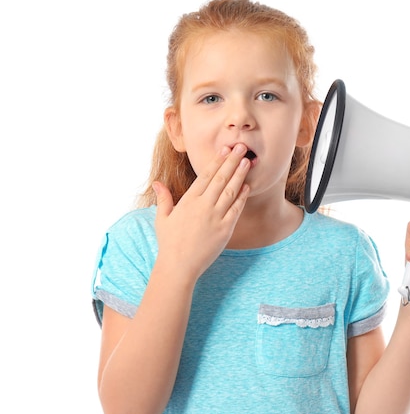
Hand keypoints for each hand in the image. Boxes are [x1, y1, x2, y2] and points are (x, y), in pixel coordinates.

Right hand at [153, 143, 250, 281]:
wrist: (179, 266)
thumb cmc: (169, 242)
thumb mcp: (162, 218)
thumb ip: (163, 198)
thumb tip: (157, 183)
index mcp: (188, 200)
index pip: (206, 175)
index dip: (217, 161)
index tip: (225, 149)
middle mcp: (203, 206)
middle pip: (221, 178)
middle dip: (232, 161)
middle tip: (242, 147)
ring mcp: (215, 217)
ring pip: (231, 191)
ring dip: (240, 175)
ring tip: (247, 162)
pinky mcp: (225, 229)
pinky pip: (236, 209)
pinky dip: (242, 197)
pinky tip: (247, 187)